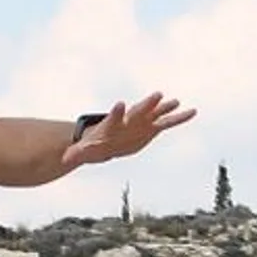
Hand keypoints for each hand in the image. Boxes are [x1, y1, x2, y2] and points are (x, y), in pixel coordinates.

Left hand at [62, 92, 195, 168]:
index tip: (120, 104)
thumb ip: (74, 154)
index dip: (117, 111)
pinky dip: (179, 118)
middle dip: (147, 104)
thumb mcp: (82, 152)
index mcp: (112, 125)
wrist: (106, 141)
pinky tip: (192, 112)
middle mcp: (129, 120)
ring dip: (165, 108)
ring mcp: (142, 123)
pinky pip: (167, 123)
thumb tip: (63, 160)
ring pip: (155, 114)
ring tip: (177, 102)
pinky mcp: (151, 129)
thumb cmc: (92, 145)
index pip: (114, 117)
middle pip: (138, 112)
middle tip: (158, 95)